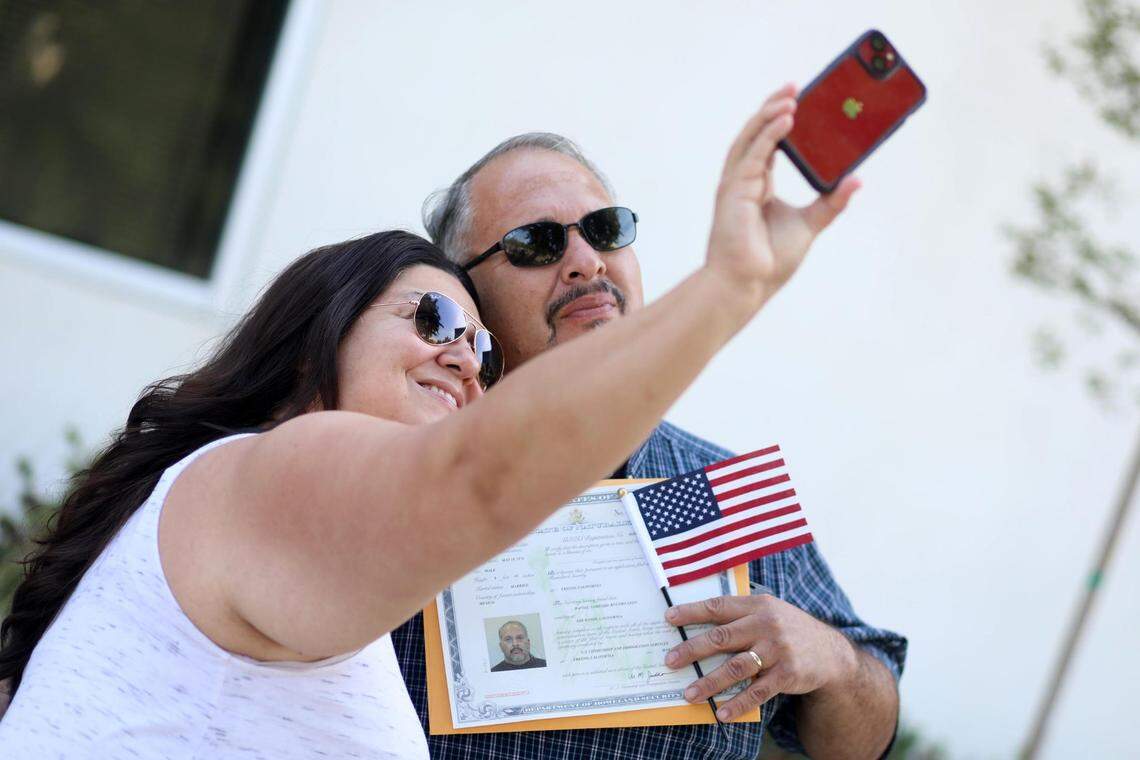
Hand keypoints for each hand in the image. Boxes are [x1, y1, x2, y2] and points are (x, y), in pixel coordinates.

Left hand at [663, 594, 858, 721]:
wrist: (830, 652)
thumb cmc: (788, 630)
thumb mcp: (769, 612)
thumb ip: (740, 615)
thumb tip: (698, 626)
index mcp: (758, 606)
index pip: (718, 606)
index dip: (692, 612)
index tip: (669, 618)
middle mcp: (766, 625)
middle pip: (722, 638)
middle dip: (692, 650)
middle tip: (670, 660)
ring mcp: (777, 651)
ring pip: (735, 668)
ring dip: (709, 682)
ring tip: (689, 693)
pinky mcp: (787, 675)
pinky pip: (757, 693)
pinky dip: (737, 704)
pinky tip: (721, 713)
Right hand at [705, 83, 859, 306]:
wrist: (748, 285)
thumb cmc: (768, 262)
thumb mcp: (810, 224)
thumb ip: (830, 202)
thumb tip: (856, 180)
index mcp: (757, 187)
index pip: (768, 145)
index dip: (779, 121)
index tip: (797, 101)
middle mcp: (744, 182)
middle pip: (756, 135)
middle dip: (773, 108)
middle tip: (794, 87)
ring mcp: (736, 185)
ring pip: (751, 138)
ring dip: (769, 114)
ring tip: (790, 95)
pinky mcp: (736, 191)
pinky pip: (755, 154)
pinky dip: (770, 134)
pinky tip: (787, 117)